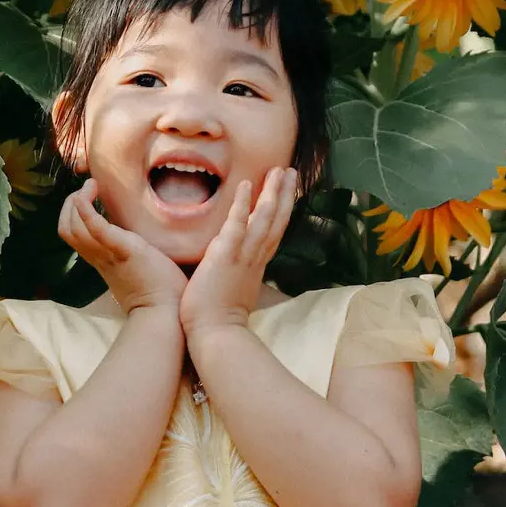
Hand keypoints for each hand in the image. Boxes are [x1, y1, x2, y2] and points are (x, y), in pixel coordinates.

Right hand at [58, 178, 187, 314]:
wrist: (168, 315)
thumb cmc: (162, 295)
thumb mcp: (139, 270)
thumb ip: (132, 256)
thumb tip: (142, 243)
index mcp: (103, 261)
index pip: (74, 236)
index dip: (74, 214)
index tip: (88, 197)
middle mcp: (99, 257)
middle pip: (66, 229)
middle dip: (70, 204)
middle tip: (87, 189)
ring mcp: (109, 254)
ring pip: (73, 227)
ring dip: (77, 200)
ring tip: (92, 186)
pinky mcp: (124, 251)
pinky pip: (95, 229)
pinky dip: (86, 209)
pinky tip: (90, 190)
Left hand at [179, 167, 296, 335]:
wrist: (214, 335)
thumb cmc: (218, 320)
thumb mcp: (234, 293)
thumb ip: (236, 276)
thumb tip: (232, 269)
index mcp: (255, 266)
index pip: (272, 234)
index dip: (281, 212)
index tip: (287, 192)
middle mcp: (254, 258)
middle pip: (276, 221)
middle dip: (284, 195)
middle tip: (291, 171)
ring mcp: (242, 256)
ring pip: (264, 220)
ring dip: (273, 194)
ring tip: (280, 170)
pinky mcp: (226, 256)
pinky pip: (237, 225)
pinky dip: (242, 205)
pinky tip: (246, 185)